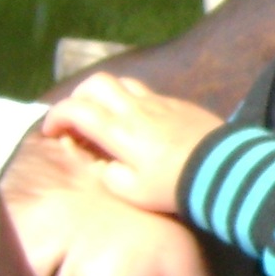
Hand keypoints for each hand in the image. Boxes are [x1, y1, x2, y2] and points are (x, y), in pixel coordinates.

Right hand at [40, 73, 224, 214]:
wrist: (223, 169)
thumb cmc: (174, 185)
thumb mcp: (132, 192)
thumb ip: (108, 175)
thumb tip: (103, 163)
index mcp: (117, 130)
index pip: (75, 109)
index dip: (55, 117)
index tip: (51, 132)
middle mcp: (134, 109)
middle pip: (96, 83)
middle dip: (78, 97)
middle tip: (77, 120)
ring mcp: (158, 102)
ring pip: (122, 83)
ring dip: (106, 96)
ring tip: (106, 118)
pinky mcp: (178, 103)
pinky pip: (147, 93)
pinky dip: (132, 101)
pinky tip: (139, 123)